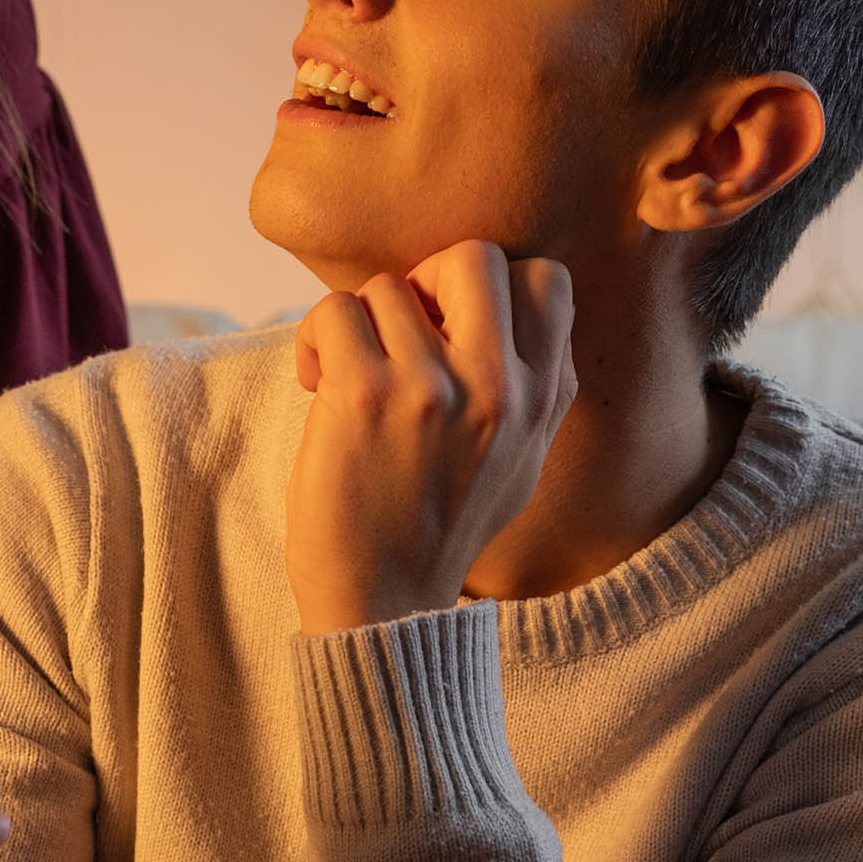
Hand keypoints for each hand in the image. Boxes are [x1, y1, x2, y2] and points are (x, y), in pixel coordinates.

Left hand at [285, 243, 576, 633]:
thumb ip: (527, 384)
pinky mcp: (366, 394)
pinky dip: (315, 338)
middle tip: (397, 333)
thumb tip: (505, 301)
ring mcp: (434, 388)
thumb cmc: (439, 526)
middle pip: (471, 255)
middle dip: (422, 279)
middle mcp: (500, 387)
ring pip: (387, 286)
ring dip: (356, 325)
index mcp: (544, 398)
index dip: (488, 287)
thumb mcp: (520, 459)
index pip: (547, 280)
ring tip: (349, 378)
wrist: (385, 605)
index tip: (450, 329)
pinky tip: (317, 383)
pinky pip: (335, 309)